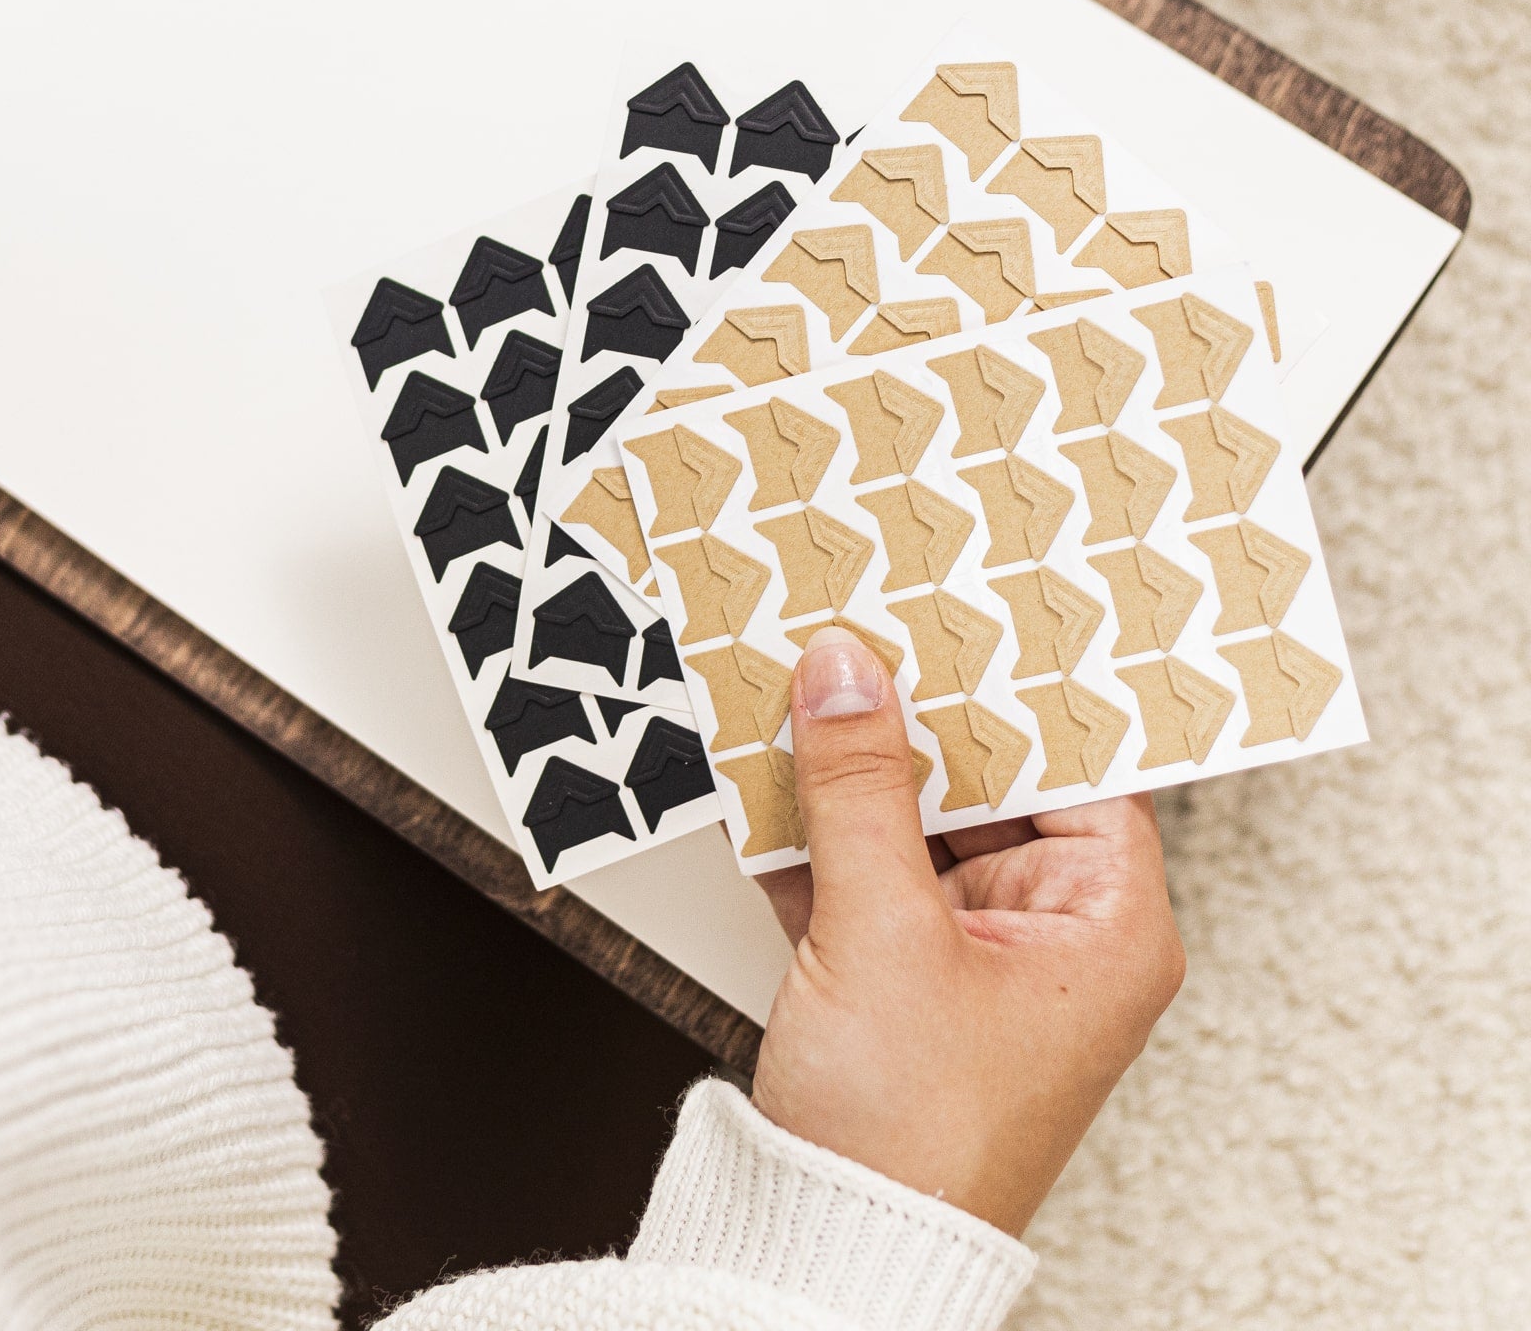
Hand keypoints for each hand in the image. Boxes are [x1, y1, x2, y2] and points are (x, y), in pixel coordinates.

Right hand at [750, 628, 1184, 1235]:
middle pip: (983, 786)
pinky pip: (863, 874)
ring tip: (793, 690)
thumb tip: (847, 672)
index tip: (956, 614)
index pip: (1076, 764)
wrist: (834, 1251)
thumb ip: (858, 789)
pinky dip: (812, 836)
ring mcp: (971, 956)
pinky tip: (761, 776)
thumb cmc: (911, 1140)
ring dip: (845, 776)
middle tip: (854, 636)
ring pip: (910, 826)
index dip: (1013, 690)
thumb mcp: (881, 930)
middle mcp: (1052, 935)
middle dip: (905, 723)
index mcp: (1104, 925)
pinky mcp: (901, 977)